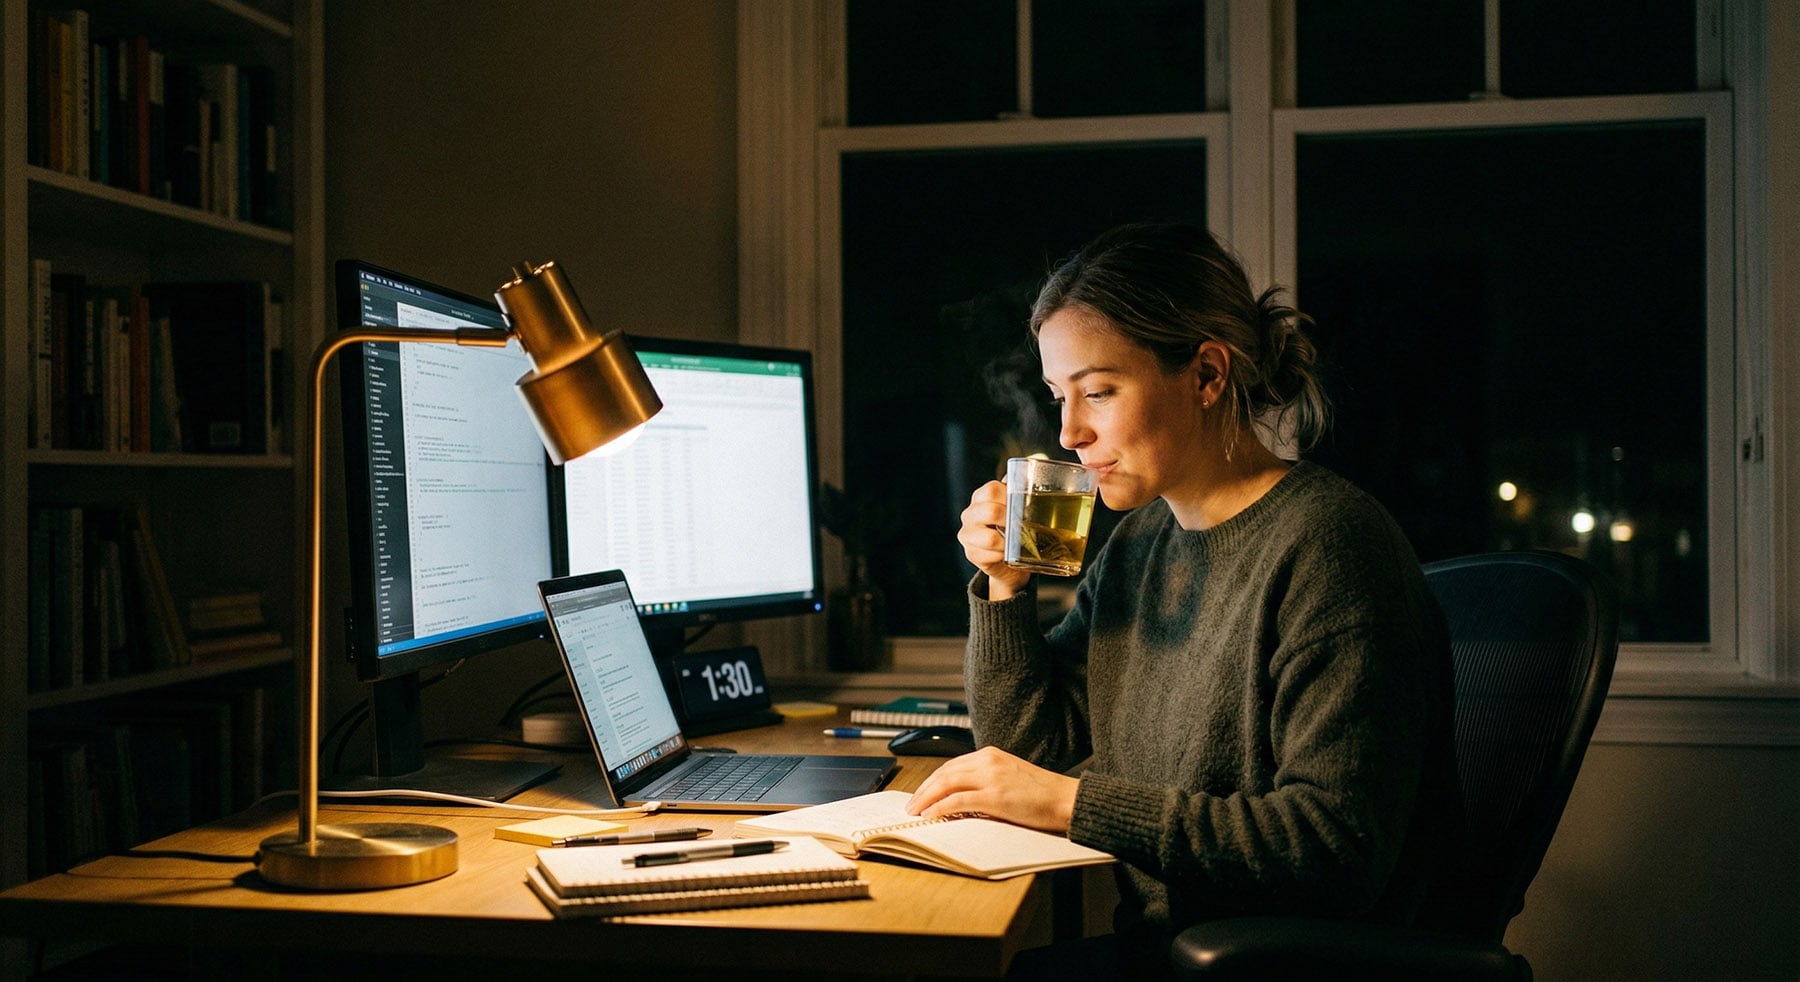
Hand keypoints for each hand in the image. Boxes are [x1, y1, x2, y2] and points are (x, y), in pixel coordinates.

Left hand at [905, 746, 1077, 833]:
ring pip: (946, 783)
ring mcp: (991, 777)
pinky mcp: (995, 796)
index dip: (932, 780)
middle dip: (923, 789)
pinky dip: (940, 807)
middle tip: (911, 805)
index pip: (951, 765)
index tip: (921, 793)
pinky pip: (958, 800)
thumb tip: (961, 799)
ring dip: (926, 798)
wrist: (1067, 799)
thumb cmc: (1043, 794)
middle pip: (944, 772)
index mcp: (991, 754)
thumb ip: (986, 781)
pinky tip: (930, 816)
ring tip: (915, 811)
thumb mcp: (1010, 778)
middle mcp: (988, 760)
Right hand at [958, 481, 1030, 599]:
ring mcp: (967, 535)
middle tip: (1021, 526)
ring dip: (1008, 543)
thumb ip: (1018, 492)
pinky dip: (1003, 557)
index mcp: (980, 497)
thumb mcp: (1015, 507)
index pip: (992, 490)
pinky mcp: (971, 554)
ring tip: (1016, 543)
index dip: (1010, 498)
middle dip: (1011, 520)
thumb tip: (1029, 475)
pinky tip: (1007, 555)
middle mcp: (970, 514)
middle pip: (990, 511)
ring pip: (990, 538)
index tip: (1023, 507)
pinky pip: (989, 556)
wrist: (1008, 558)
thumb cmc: (1013, 528)